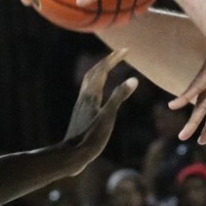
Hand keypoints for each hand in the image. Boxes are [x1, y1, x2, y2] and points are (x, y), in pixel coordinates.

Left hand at [57, 50, 139, 172]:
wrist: (72, 155)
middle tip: (119, 54)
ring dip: (100, 71)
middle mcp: (84, 97)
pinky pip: (90, 91)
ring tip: (110, 67)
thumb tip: (133, 79)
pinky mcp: (81, 113)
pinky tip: (101, 91)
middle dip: (106, 61)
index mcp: (91, 95)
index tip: (126, 50)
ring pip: (89, 82)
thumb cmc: (91, 137)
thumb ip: (119, 97)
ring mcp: (81, 105)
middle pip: (93, 72)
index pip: (102, 70)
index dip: (113, 58)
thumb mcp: (108, 117)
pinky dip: (98, 84)